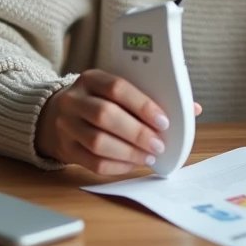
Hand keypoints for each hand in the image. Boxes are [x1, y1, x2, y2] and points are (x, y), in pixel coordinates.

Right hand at [35, 69, 202, 174]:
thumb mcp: (114, 89)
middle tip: (159, 144)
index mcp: (91, 78)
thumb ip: (148, 95)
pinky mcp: (65, 148)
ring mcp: (66, 125)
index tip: (163, 120)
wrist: (53, 114)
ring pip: (98, 142)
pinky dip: (117, 166)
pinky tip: (133, 163)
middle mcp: (74, 99)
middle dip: (138, 133)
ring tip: (149, 155)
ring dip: (129, 152)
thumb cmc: (96, 100)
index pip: (117, 88)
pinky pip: (92, 162)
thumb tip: (191, 108)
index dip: (142, 105)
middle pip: (106, 115)